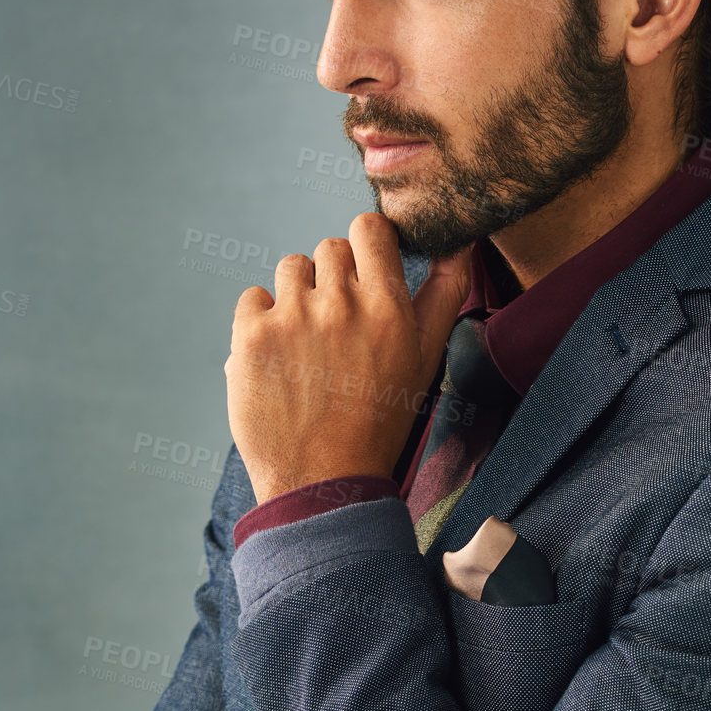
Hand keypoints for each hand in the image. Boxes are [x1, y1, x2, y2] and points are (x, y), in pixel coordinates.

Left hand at [224, 214, 471, 504]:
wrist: (324, 480)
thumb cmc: (380, 420)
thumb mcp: (424, 358)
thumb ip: (444, 294)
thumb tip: (459, 243)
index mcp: (387, 307)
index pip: (368, 230)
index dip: (365, 246)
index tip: (363, 272)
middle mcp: (340, 304)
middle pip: (329, 248)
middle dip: (332, 278)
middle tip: (337, 328)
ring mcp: (291, 318)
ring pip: (290, 268)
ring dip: (297, 295)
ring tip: (307, 344)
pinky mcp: (251, 336)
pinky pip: (253, 297)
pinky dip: (261, 320)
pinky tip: (278, 357)